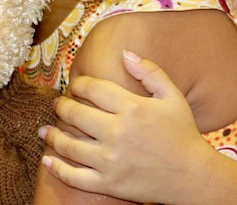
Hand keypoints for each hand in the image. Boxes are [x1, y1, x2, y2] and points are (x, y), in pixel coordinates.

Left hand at [39, 50, 216, 201]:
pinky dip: (56, 168)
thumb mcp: (173, 96)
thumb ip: (150, 71)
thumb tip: (124, 53)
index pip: (93, 88)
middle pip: (75, 114)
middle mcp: (117, 132)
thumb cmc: (183, 132)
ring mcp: (110, 160)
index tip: (76, 85)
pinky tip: (47, 160)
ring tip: (45, 131)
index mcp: (132, 107)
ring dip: (52, 135)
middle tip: (59, 105)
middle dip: (62, 106)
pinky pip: (73, 176)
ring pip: (68, 145)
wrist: (191, 175)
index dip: (79, 84)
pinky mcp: (108, 183)